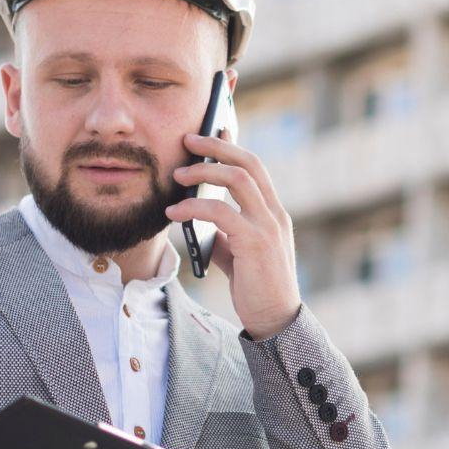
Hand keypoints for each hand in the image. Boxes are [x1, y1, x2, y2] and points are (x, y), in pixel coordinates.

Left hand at [165, 128, 303, 337]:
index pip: (255, 167)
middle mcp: (275, 214)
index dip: (231, 146)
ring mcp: (268, 227)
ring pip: (238, 180)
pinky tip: (173, 214)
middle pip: (248, 163)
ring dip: (203, 172)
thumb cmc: (256, 287)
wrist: (275, 319)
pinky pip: (221, 213)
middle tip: (187, 139)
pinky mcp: (255, 243)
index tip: (211, 129)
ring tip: (177, 175)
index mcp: (274, 213)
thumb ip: (224, 232)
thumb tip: (196, 217)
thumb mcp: (238, 252)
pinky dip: (193, 208)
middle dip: (216, 146)